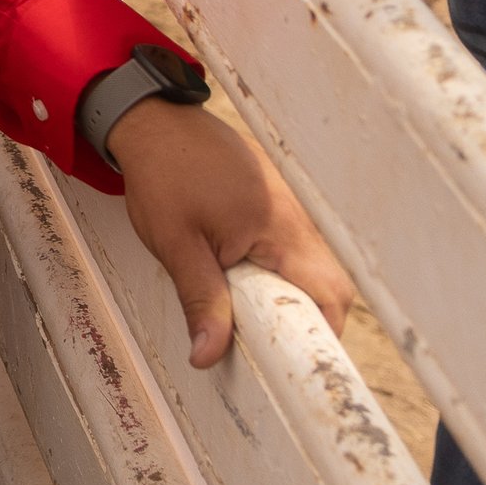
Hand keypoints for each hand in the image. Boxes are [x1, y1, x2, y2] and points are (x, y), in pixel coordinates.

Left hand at [109, 99, 349, 368]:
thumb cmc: (164, 174)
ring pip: (312, 269)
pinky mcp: (277, 205)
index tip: (296, 363)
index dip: (321, 336)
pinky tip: (245, 279)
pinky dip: (278, 272)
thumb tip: (207, 356)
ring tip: (251, 312)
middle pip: (329, 287)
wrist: (156, 121)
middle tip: (267, 341)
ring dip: (289, 296)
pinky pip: (293, 249)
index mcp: (281, 230)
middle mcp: (298, 220)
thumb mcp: (176, 244)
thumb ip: (200, 300)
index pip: (330, 297)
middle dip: (305, 321)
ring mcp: (291, 209)